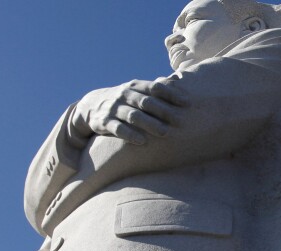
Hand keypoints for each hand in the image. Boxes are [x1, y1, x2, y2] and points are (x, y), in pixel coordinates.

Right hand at [69, 78, 188, 146]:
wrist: (92, 105)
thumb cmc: (126, 99)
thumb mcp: (137, 90)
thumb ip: (156, 88)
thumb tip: (180, 79)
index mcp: (135, 86)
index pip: (155, 87)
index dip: (171, 94)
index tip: (187, 102)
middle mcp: (125, 95)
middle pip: (146, 102)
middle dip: (164, 111)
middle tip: (180, 120)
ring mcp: (114, 108)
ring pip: (133, 115)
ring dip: (150, 124)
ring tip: (165, 132)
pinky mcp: (105, 122)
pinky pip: (118, 128)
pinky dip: (130, 134)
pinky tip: (142, 141)